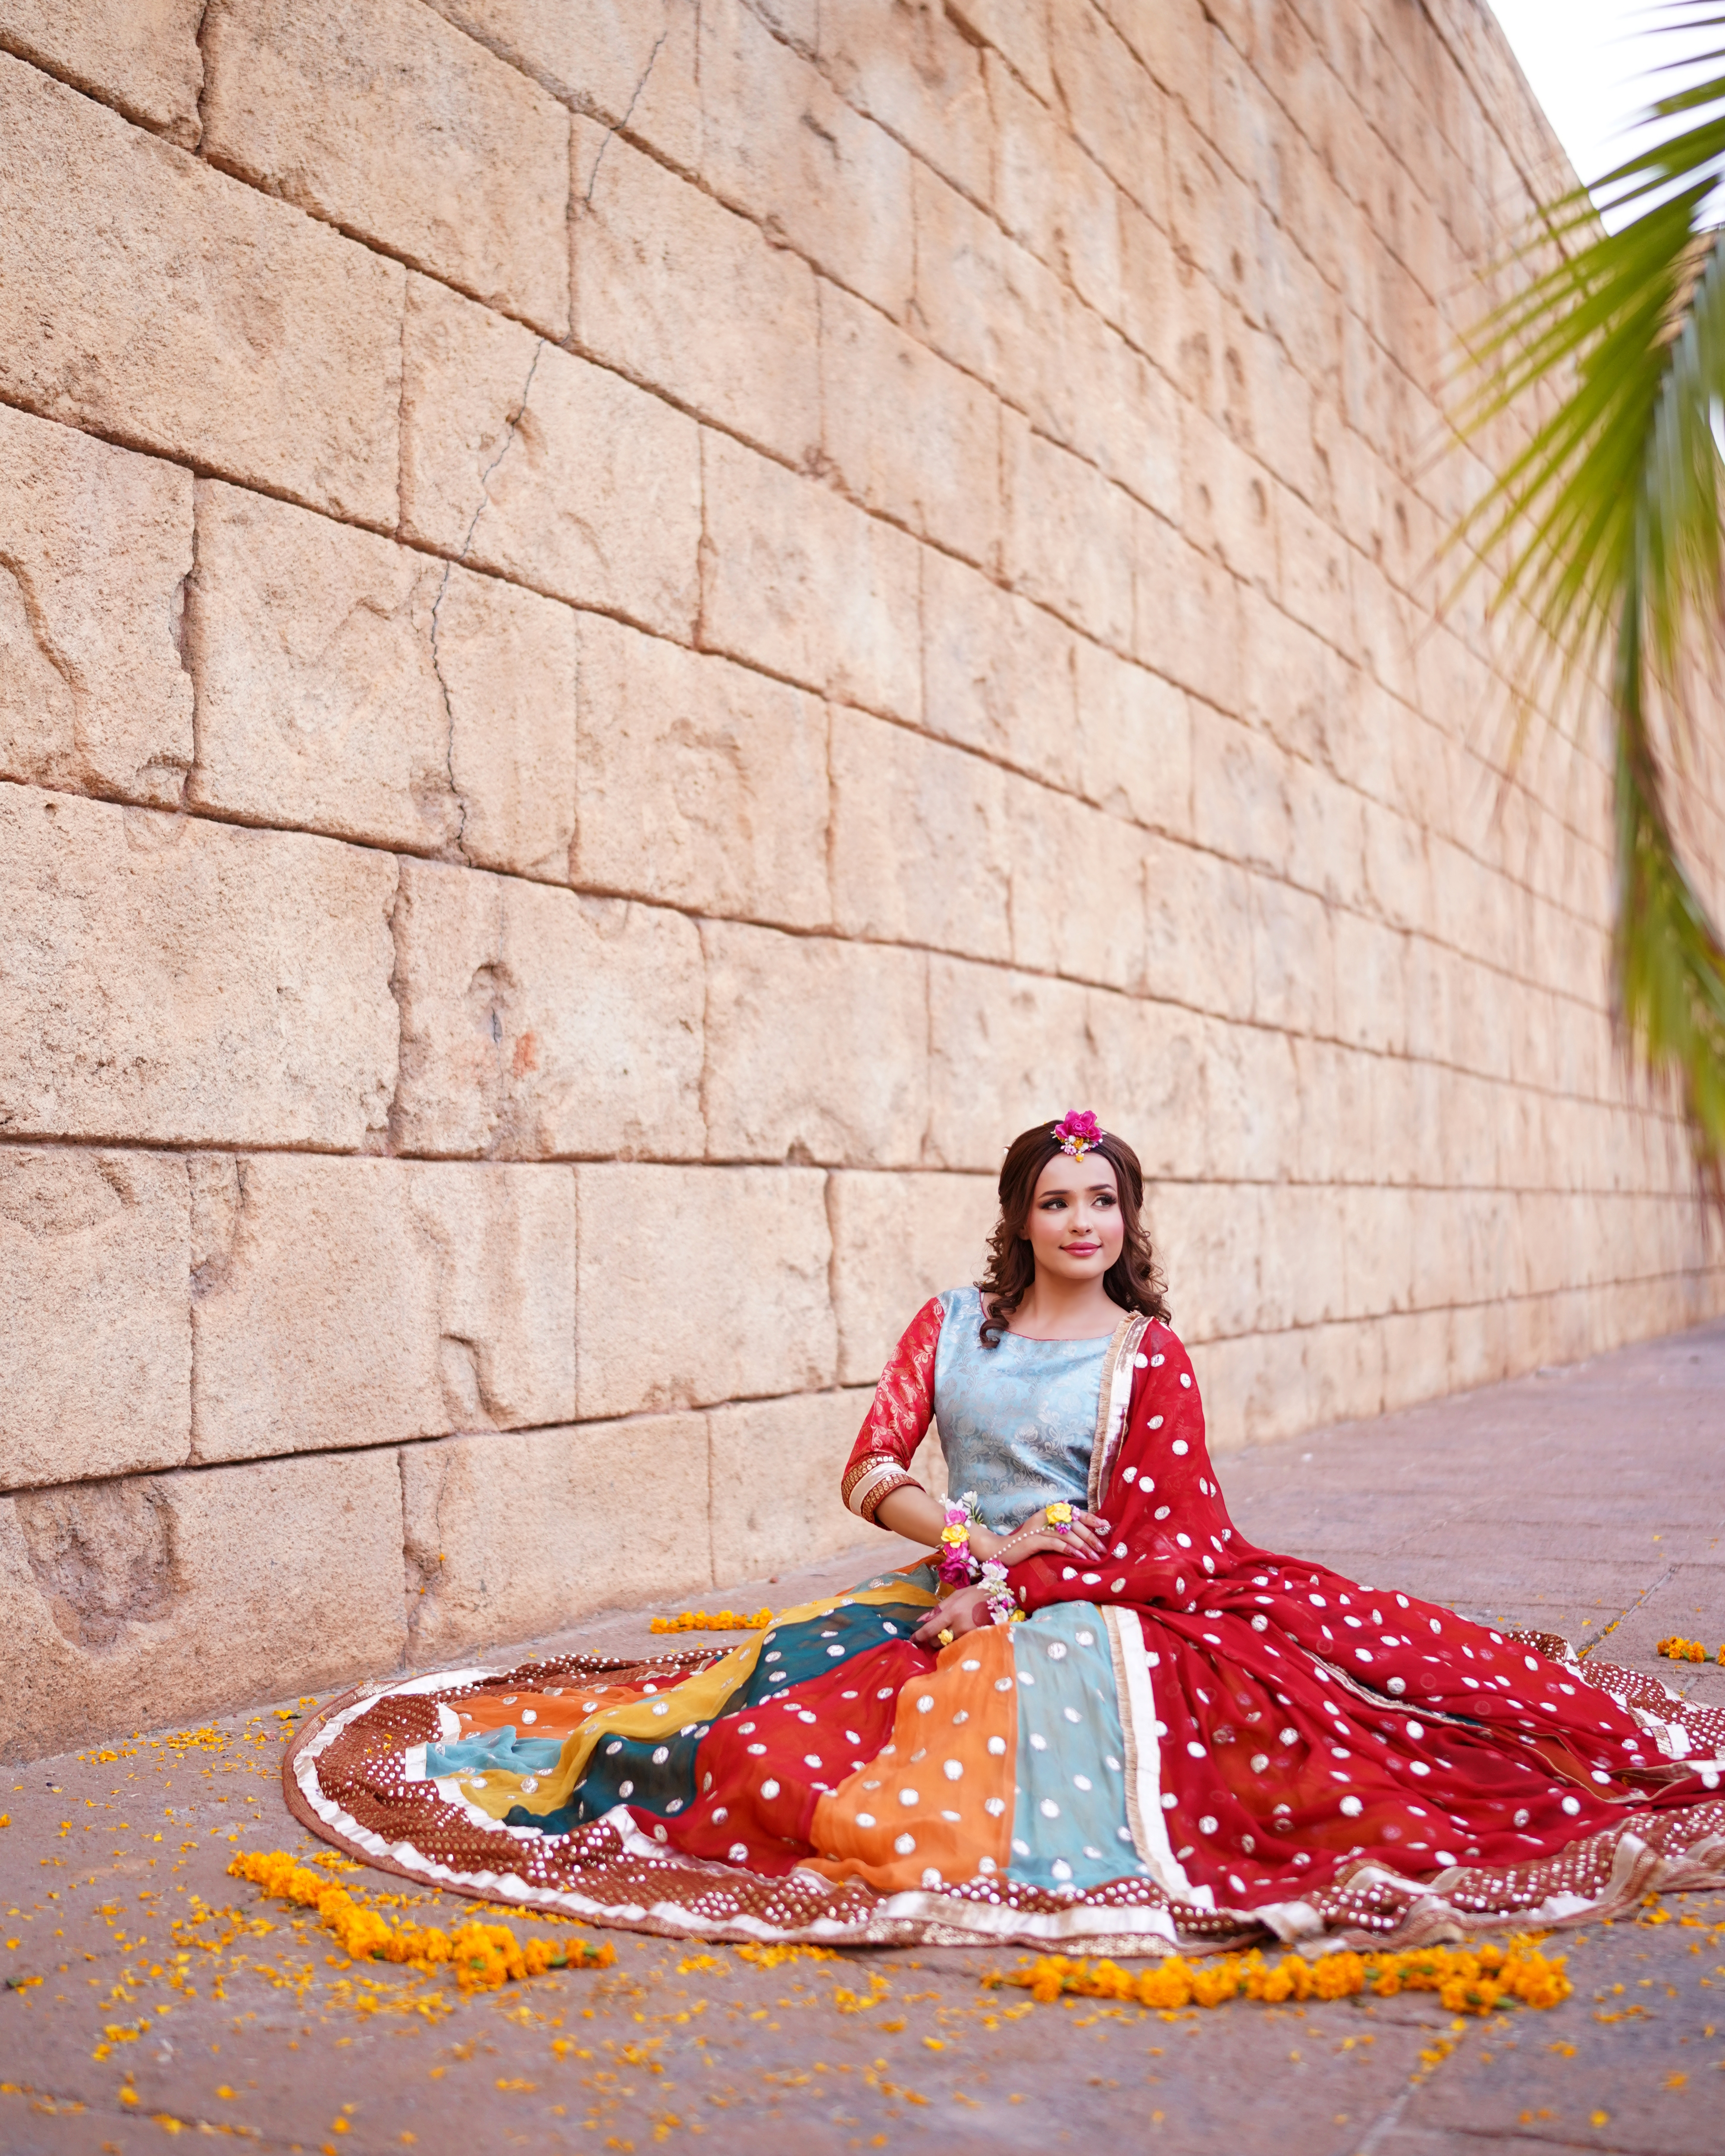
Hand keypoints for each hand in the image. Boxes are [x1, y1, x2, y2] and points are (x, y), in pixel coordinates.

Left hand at [912, 1586, 991, 1646]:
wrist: (1000, 1598)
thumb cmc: (976, 1594)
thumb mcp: (956, 1595)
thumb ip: (938, 1608)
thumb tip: (921, 1620)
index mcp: (952, 1612)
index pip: (931, 1629)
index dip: (919, 1636)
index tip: (912, 1640)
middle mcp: (959, 1626)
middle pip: (937, 1641)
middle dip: (930, 1640)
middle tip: (930, 1635)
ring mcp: (969, 1635)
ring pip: (947, 1645)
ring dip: (941, 1643)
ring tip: (942, 1636)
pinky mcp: (976, 1640)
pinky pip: (958, 1645)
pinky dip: (953, 1644)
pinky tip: (953, 1638)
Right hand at [972, 1507, 1111, 1566]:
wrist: (1000, 1551)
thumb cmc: (1026, 1546)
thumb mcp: (1045, 1536)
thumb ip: (1061, 1533)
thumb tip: (1086, 1539)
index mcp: (1048, 1513)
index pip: (1074, 1512)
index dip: (1090, 1518)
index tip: (1105, 1526)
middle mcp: (1043, 1517)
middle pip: (1073, 1524)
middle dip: (1090, 1536)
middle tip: (1102, 1549)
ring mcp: (1037, 1528)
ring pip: (1067, 1534)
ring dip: (1083, 1546)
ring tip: (1094, 1557)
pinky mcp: (1032, 1540)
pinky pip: (1055, 1543)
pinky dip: (1069, 1550)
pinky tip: (1079, 1557)